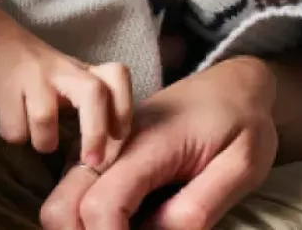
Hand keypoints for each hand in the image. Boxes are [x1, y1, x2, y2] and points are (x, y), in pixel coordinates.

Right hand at [0, 4, 133, 167]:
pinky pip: (13, 128)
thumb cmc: (37, 73)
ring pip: (45, 119)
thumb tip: (103, 153)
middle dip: (95, 133)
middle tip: (91, 161)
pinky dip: (13, 135)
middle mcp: (62, 69)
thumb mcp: (68, 80)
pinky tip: (11, 122)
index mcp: (82, 70)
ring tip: (36, 137)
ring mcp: (34, 76)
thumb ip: (87, 106)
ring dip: (43, 141)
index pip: (116, 75)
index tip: (119, 136)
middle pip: (92, 94)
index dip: (124, 106)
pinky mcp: (5, 86)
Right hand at [40, 53, 278, 229]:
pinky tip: (125, 225)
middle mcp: (111, 145)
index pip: (102, 206)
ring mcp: (100, 149)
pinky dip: (87, 221)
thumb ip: (198, 207)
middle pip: (60, 208)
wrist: (233, 86)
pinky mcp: (100, 157)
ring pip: (60, 205)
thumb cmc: (242, 123)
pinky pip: (73, 196)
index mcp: (147, 145)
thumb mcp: (242, 165)